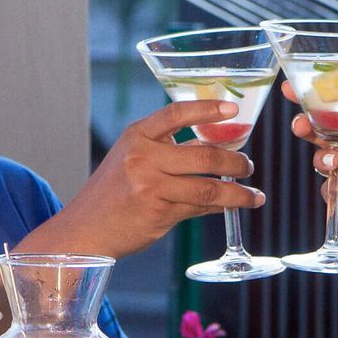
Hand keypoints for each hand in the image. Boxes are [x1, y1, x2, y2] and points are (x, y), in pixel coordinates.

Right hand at [54, 100, 264, 258]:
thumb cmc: (113, 190)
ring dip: (237, 192)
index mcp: (137, 135)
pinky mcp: (159, 214)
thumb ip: (164, 147)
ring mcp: (150, 187)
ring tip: (252, 194)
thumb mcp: (130, 156)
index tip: (233, 110)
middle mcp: (143, 158)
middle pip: (204, 155)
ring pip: (208, 187)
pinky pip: (199, 208)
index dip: (208, 109)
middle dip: (235, 162)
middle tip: (248, 165)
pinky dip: (219, 207)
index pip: (176, 113)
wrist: (85, 228)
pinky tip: (230, 206)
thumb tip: (216, 144)